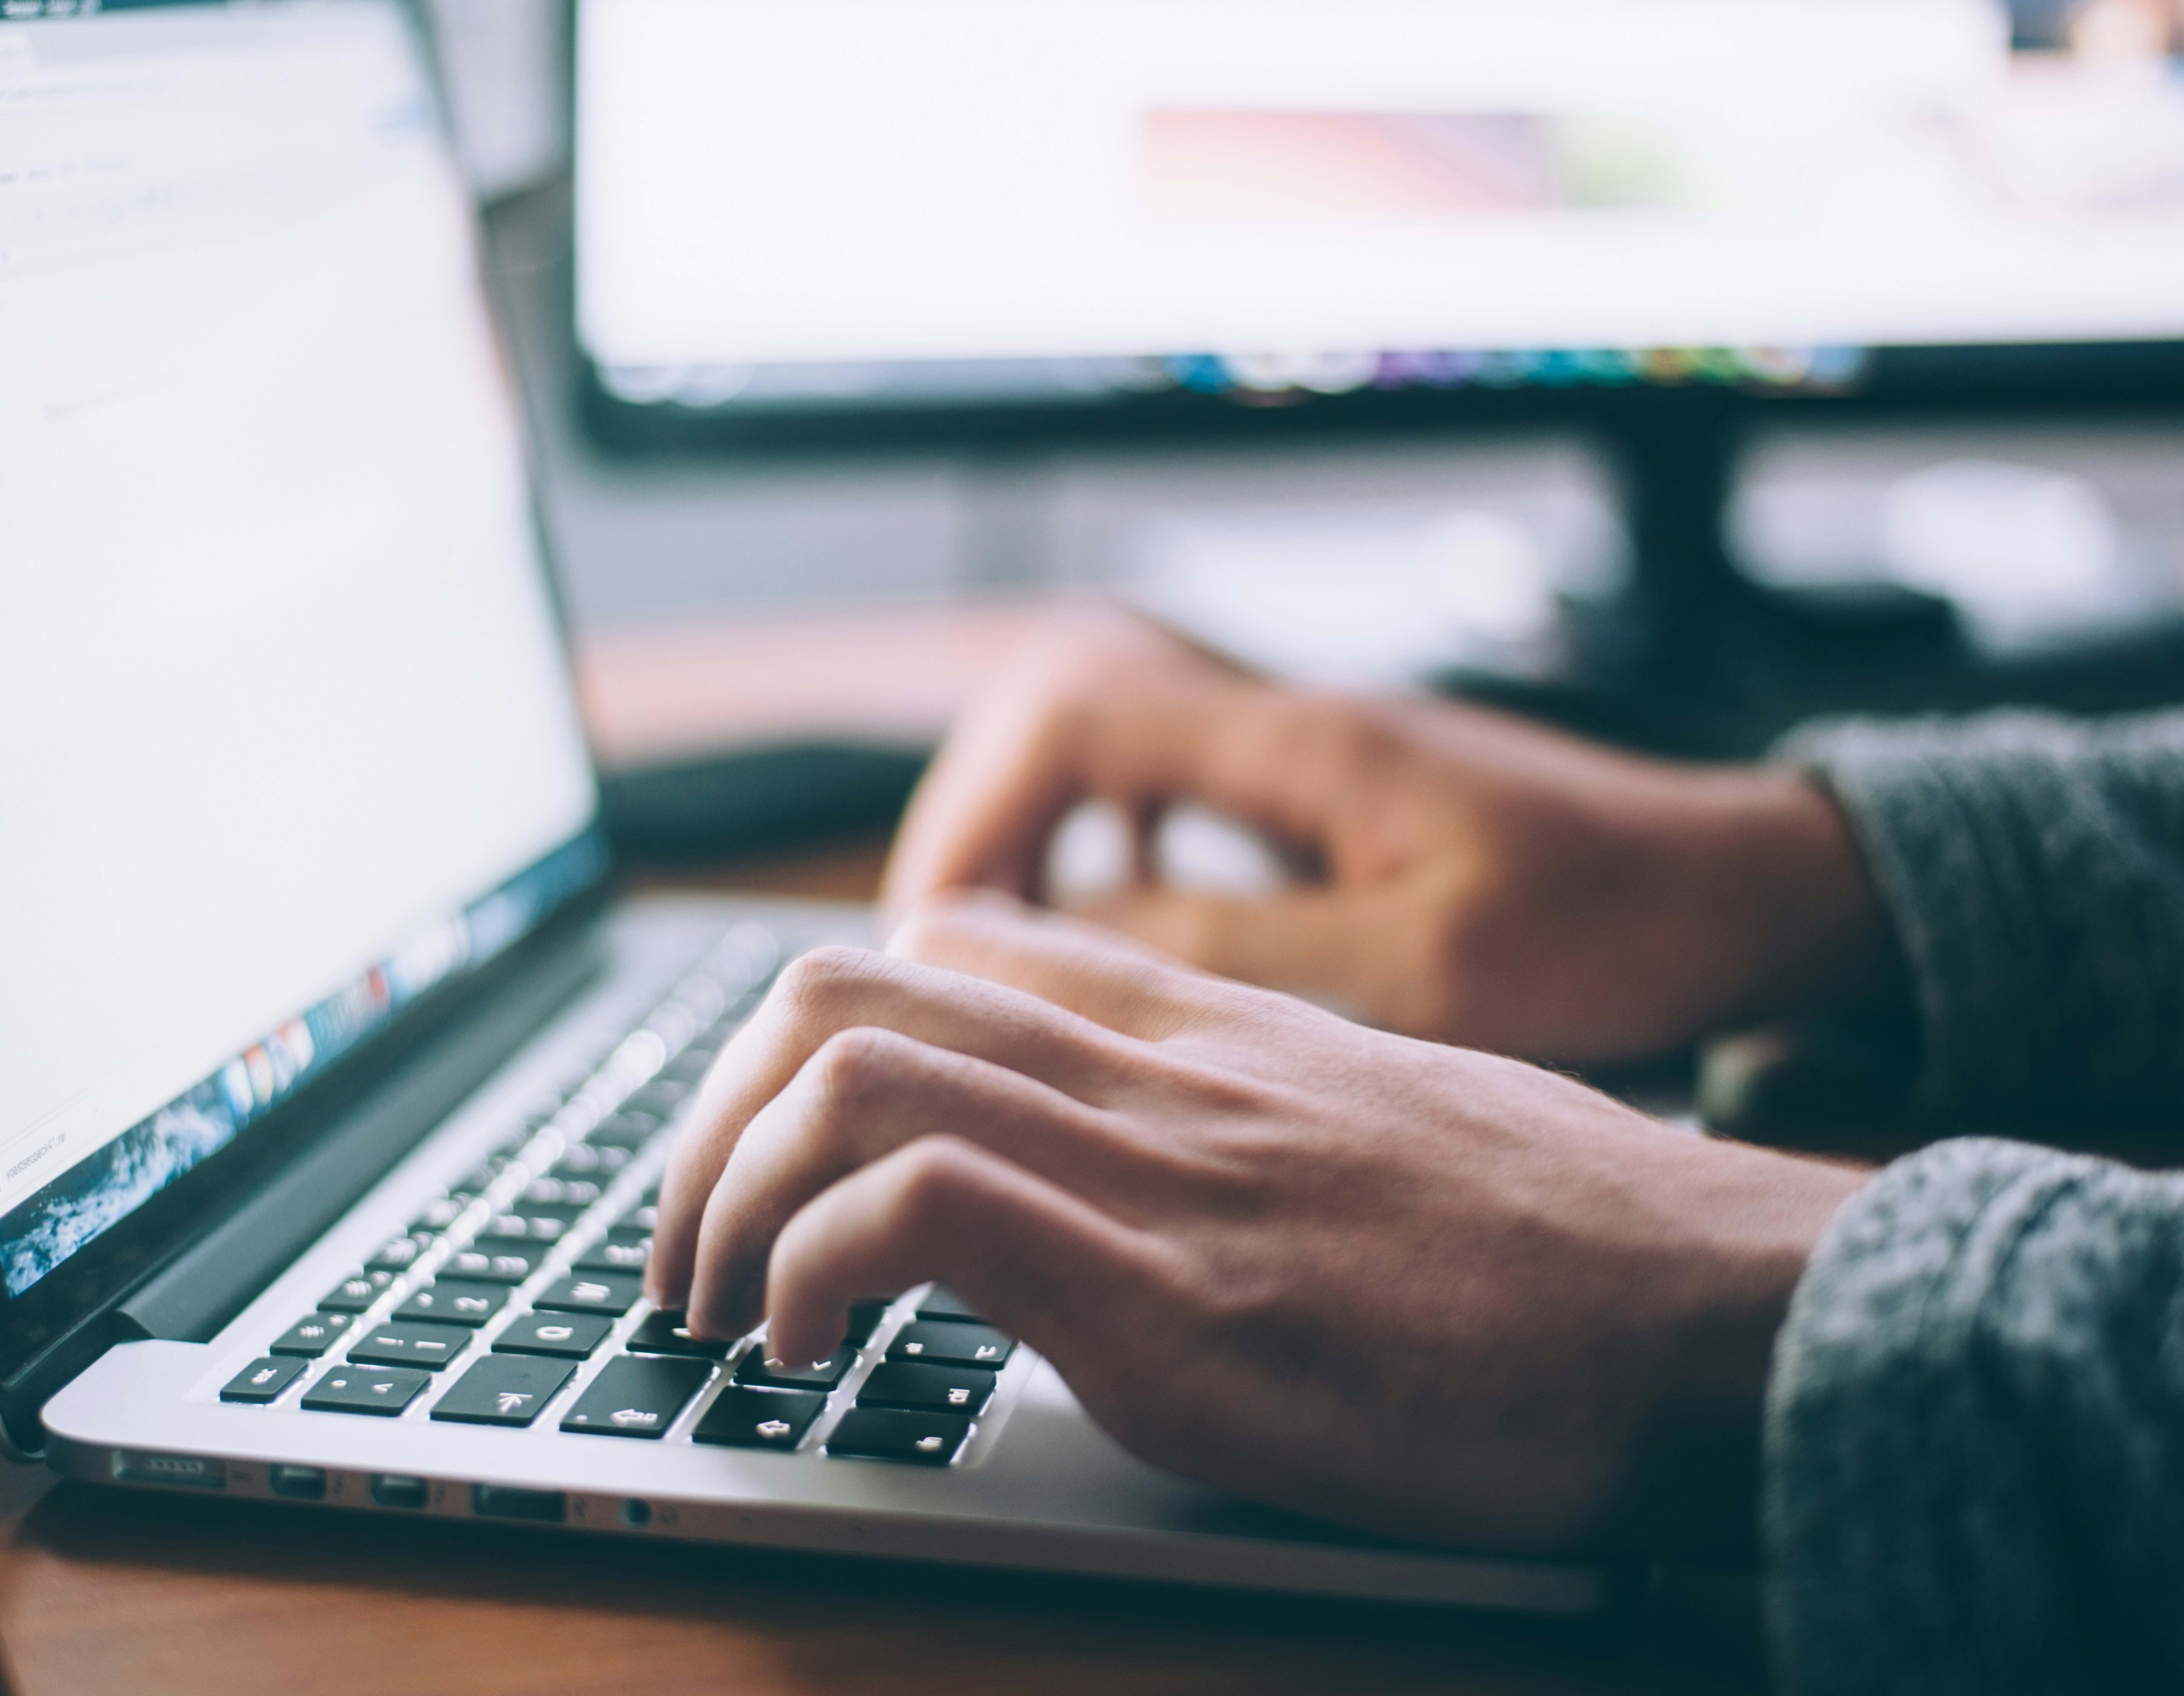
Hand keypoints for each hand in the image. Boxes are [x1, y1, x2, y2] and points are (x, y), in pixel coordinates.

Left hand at [649, 895, 1865, 1553]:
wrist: (1723, 1311)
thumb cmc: (1570, 1243)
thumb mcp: (1383, 1123)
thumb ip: (1245, 1109)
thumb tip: (1148, 1160)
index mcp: (1203, 1029)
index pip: (945, 944)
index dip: (806, 1036)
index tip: (771, 1148)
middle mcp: (1159, 1071)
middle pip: (843, 987)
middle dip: (708, 1116)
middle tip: (688, 1244)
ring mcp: (1161, 1174)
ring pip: (847, 1070)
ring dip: (723, 1194)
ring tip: (716, 1309)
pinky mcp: (1178, 1302)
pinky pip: (919, 1208)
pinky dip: (811, 1269)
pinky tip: (808, 1352)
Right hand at [883, 606, 1893, 1063]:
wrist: (1739, 887)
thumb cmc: (1614, 925)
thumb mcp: (1426, 967)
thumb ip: (1244, 946)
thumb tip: (1076, 939)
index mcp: (1302, 744)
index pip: (1073, 714)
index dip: (978, 811)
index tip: (942, 928)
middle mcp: (1289, 723)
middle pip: (1063, 709)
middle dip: (982, 819)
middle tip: (946, 945)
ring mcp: (1307, 752)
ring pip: (1109, 745)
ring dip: (1039, 831)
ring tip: (1005, 943)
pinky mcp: (1329, 793)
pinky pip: (1172, 787)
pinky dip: (1113, 845)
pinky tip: (1118, 927)